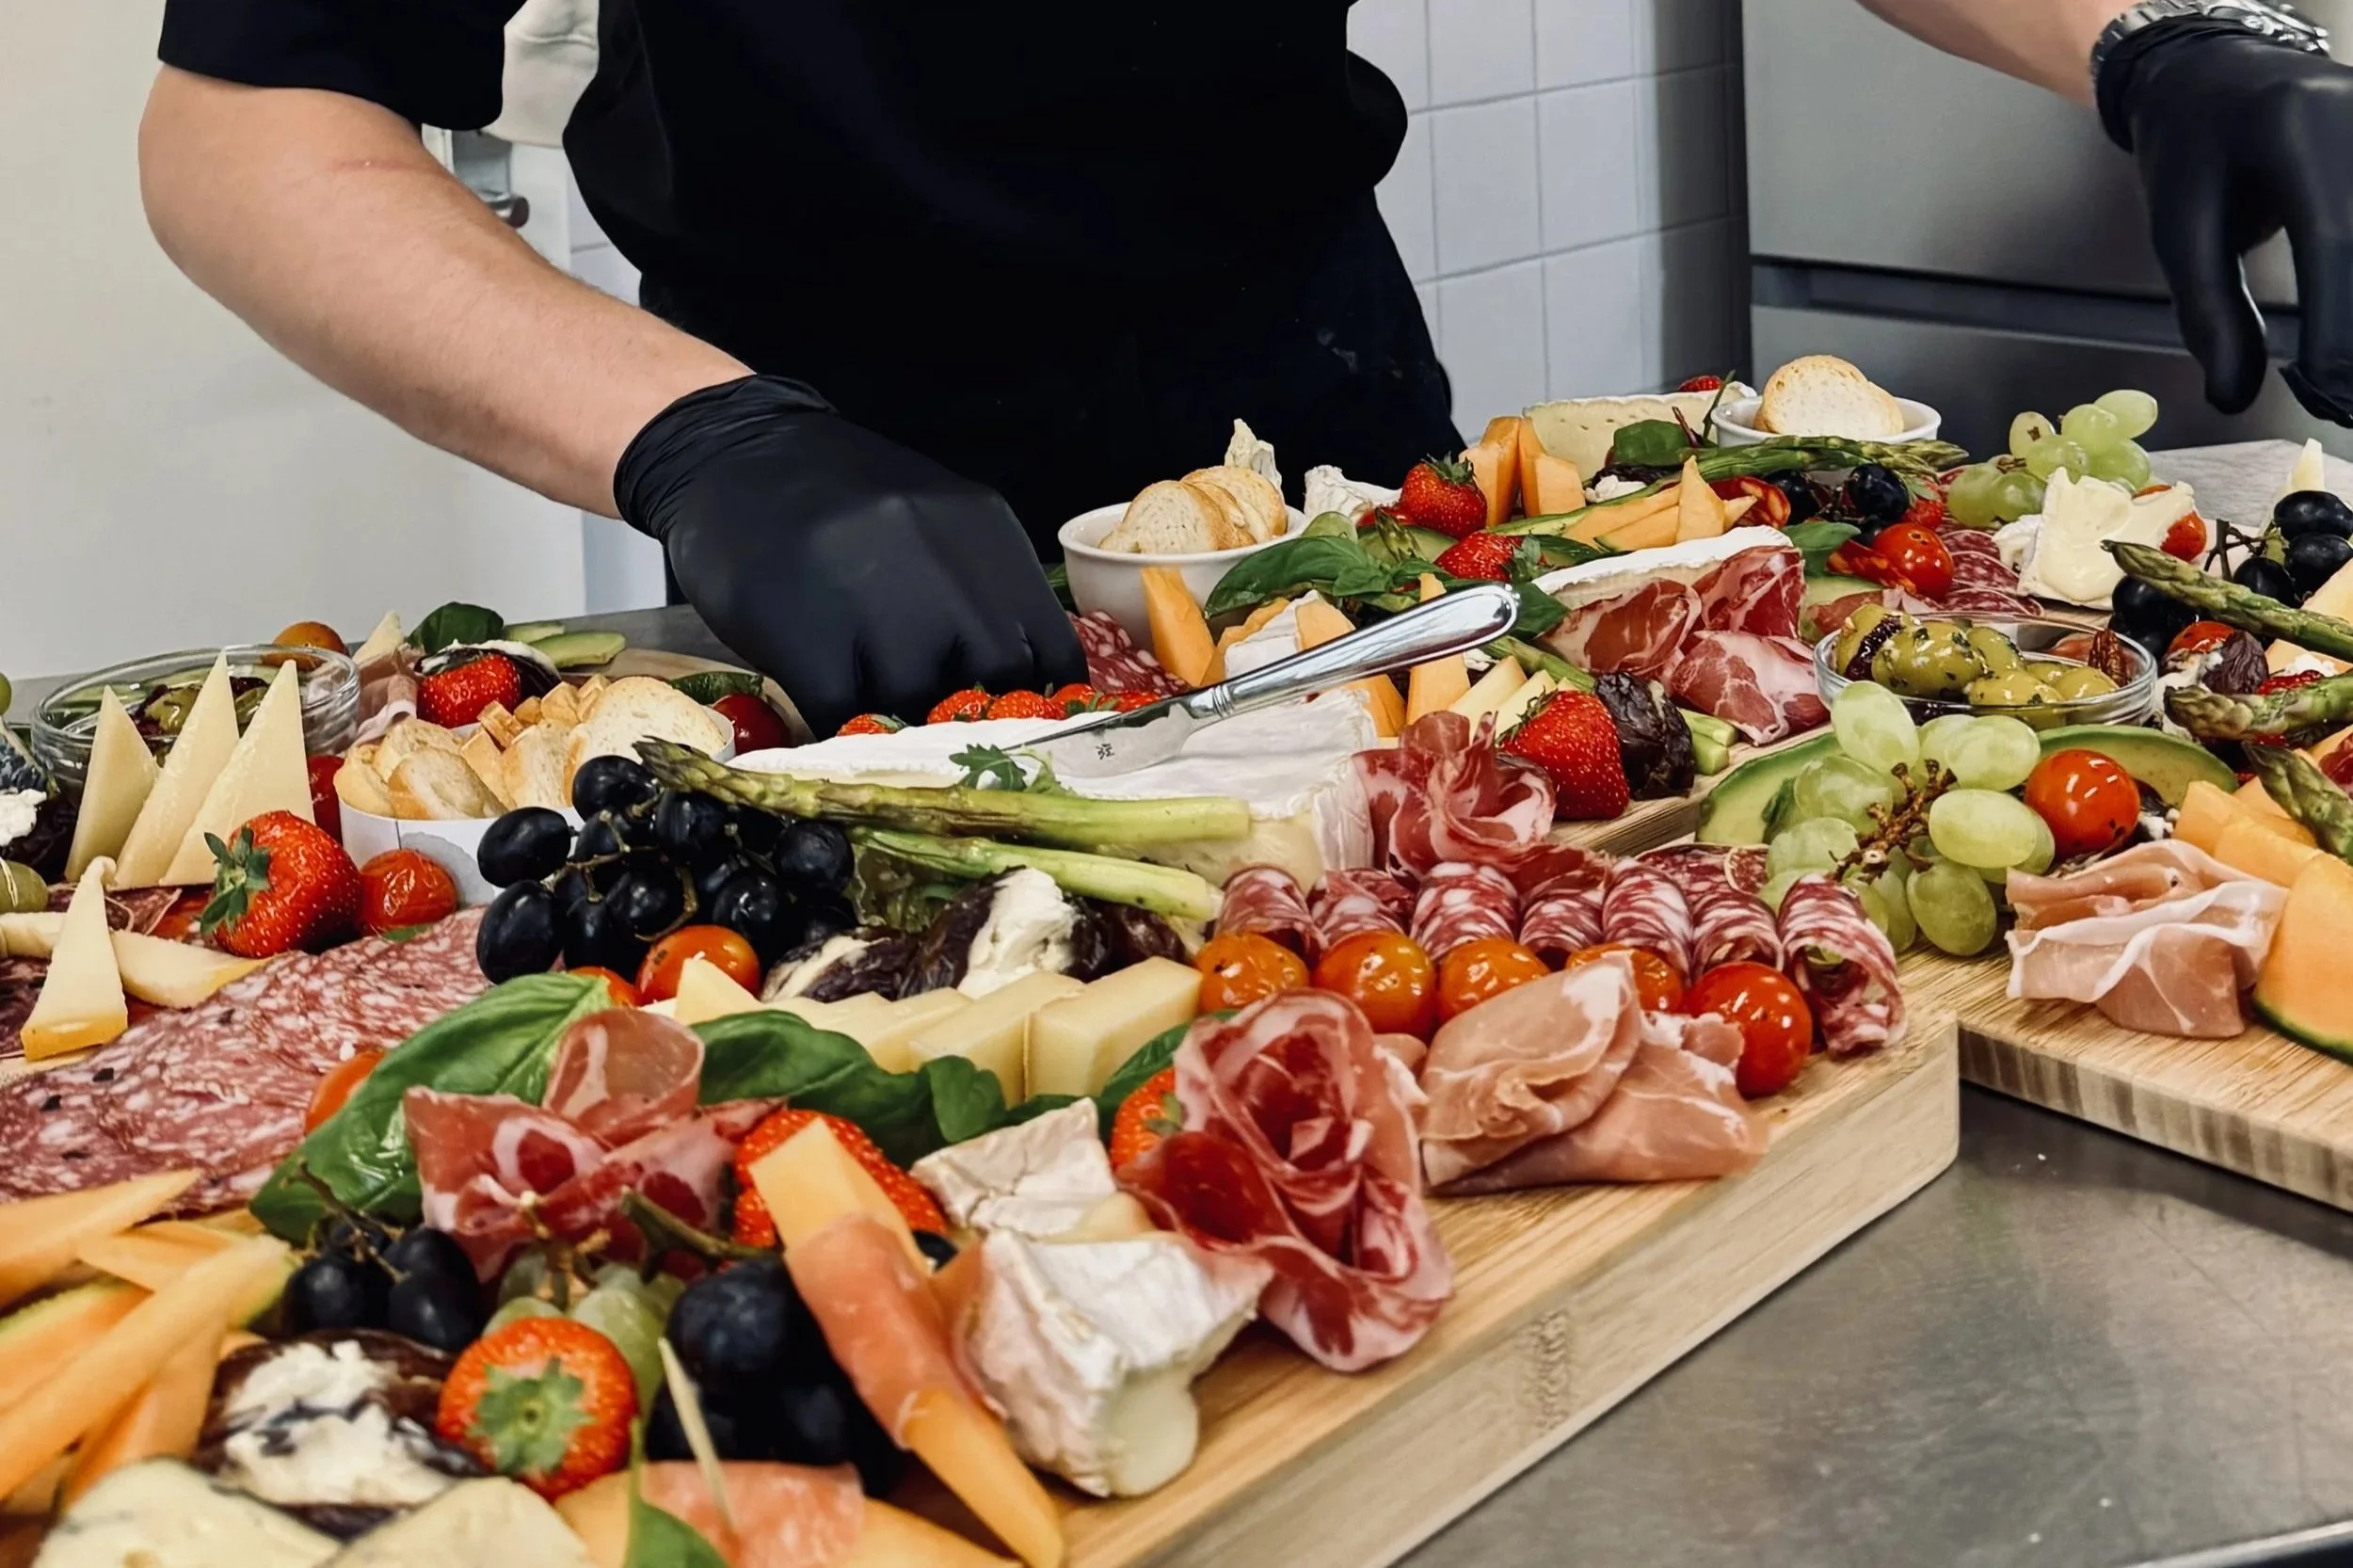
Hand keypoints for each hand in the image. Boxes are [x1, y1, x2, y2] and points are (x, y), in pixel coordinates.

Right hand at [616, 376, 1086, 733]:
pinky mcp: (804, 633)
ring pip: (918, 701)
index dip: (1039, 697)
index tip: (1018, 717)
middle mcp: (938, 559)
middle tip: (934, 711)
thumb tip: (1030, 680)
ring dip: (897, 714)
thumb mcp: (933, 522)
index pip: (1052, 647)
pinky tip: (827, 699)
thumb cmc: (837, 498)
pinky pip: (844, 712)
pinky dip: (840, 721)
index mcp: (983, 531)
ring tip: (869, 691)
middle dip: (969, 707)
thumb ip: (983, 588)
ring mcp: (871, 596)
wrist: (730, 451)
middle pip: (994, 679)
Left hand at [2109, 34, 2352, 422]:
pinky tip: (2347, 350)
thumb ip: (2208, 313)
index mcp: (2298, 131)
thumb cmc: (2193, 152)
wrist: (2217, 76)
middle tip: (2341, 404)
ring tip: (2342, 385)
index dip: (2339, 330)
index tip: (2330, 390)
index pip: (2335, 242)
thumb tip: (2231, 397)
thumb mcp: (2180, 231)